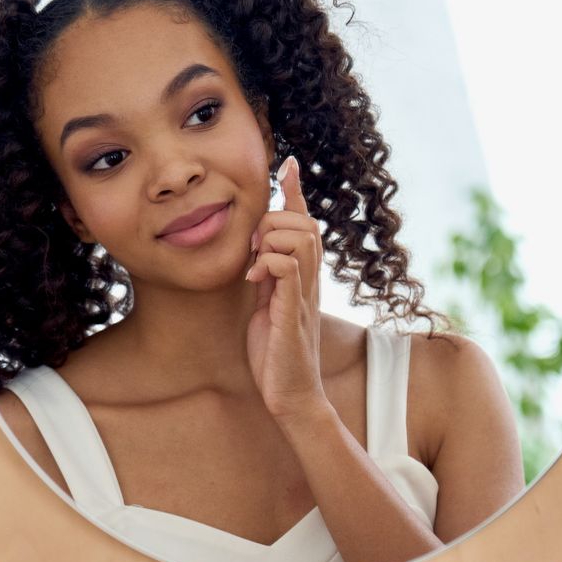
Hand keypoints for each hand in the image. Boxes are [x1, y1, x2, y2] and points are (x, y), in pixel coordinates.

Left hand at [245, 156, 326, 420]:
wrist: (290, 397)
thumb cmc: (277, 356)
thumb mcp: (268, 306)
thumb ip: (268, 278)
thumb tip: (258, 251)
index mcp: (302, 278)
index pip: (305, 225)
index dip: (295, 192)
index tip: (287, 163)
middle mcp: (310, 283)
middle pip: (306, 224)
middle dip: (274, 221)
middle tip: (252, 249)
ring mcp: (304, 297)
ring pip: (302, 240)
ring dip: (271, 240)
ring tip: (254, 264)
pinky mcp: (293, 315)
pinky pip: (288, 270)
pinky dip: (268, 263)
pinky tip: (253, 278)